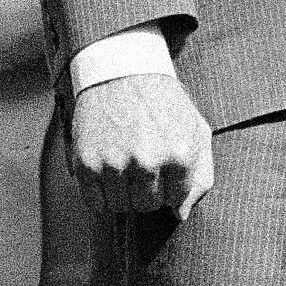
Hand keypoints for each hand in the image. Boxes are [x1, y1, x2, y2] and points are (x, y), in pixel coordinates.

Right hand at [70, 70, 214, 219]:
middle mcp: (147, 161)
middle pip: (146, 206)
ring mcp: (115, 164)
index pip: (174, 201)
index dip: (168, 185)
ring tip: (125, 160)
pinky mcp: (86, 164)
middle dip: (146, 189)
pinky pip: (95, 204)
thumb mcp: (196, 129)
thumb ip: (200, 175)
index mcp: (180, 153)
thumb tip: (181, 214)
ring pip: (120, 207)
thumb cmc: (164, 103)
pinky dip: (100, 194)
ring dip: (123, 191)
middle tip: (142, 160)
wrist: (122, 71)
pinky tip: (107, 168)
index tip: (163, 165)